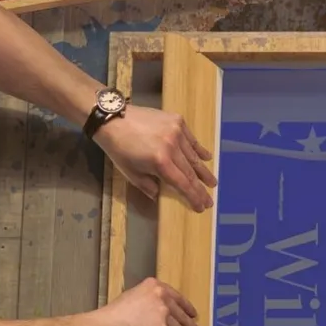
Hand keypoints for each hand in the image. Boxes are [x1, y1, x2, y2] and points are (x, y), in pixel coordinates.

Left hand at [93, 103, 216, 211]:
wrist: (113, 118)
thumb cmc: (119, 149)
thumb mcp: (130, 173)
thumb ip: (148, 186)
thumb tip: (160, 195)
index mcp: (160, 162)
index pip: (183, 184)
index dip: (194, 197)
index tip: (201, 206)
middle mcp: (172, 147)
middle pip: (191, 171)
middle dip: (201, 188)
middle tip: (210, 200)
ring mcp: (177, 132)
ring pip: (193, 155)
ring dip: (203, 170)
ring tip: (212, 182)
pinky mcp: (177, 120)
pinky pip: (191, 139)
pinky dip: (199, 149)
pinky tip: (207, 157)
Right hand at [93, 277, 204, 325]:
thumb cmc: (109, 318)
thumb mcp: (130, 299)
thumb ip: (146, 303)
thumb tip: (155, 317)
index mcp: (154, 287)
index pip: (176, 298)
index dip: (187, 309)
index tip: (193, 315)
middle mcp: (162, 299)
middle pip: (181, 317)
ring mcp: (163, 317)